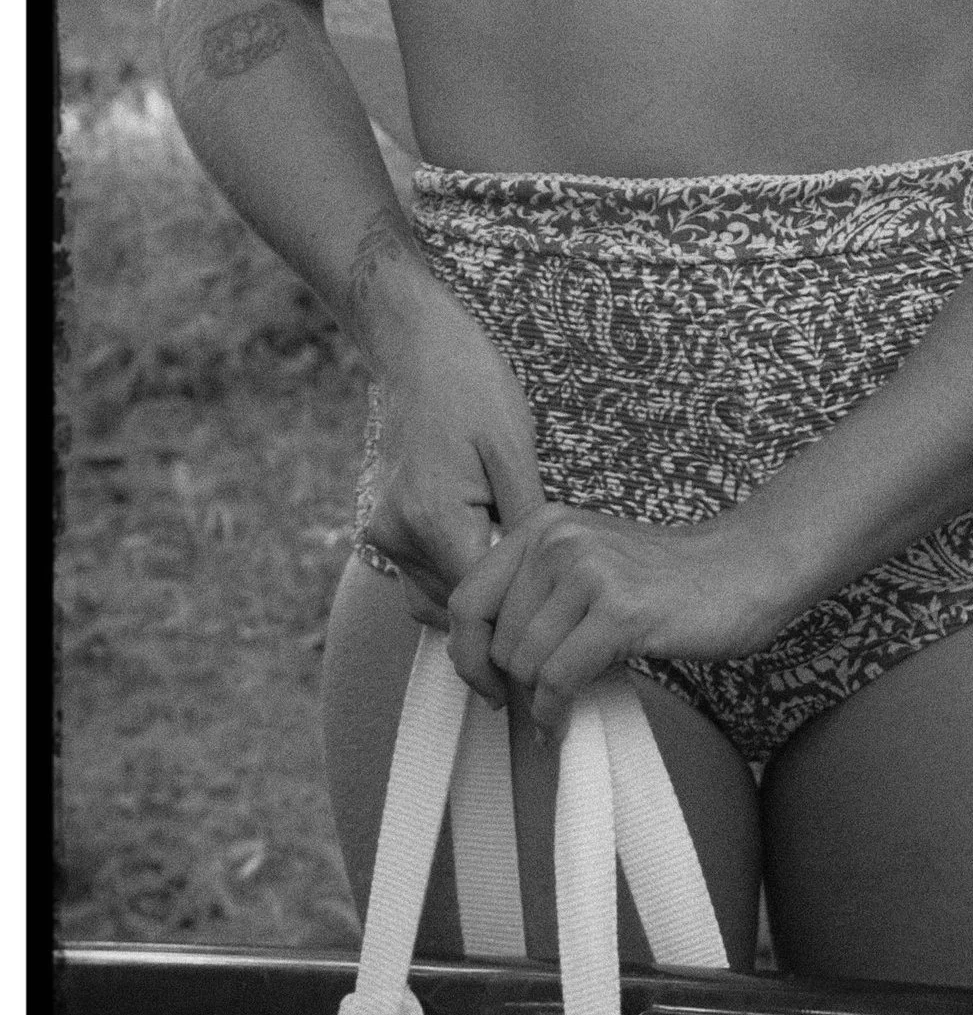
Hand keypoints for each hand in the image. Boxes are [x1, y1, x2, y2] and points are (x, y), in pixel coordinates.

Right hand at [361, 287, 548, 646]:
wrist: (418, 347)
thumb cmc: (474, 387)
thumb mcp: (517, 451)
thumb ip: (525, 524)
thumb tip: (543, 586)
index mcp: (434, 519)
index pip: (476, 608)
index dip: (513, 638)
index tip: (545, 667)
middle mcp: (397, 534)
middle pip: (453, 611)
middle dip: (496, 626)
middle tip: (547, 637)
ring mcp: (384, 530)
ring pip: (434, 598)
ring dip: (475, 604)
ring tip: (527, 600)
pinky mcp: (384, 522)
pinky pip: (423, 572)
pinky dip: (456, 578)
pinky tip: (495, 562)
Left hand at [444, 507, 797, 734]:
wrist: (749, 566)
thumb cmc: (673, 578)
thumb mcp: (591, 563)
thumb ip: (538, 593)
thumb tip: (484, 660)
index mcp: (543, 525)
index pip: (467, 598)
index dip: (467, 654)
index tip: (486, 684)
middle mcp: (558, 540)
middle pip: (497, 640)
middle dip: (514, 682)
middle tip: (540, 700)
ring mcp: (589, 571)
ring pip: (525, 663)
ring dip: (539, 700)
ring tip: (561, 708)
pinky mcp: (619, 610)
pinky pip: (559, 680)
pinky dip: (555, 713)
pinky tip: (563, 723)